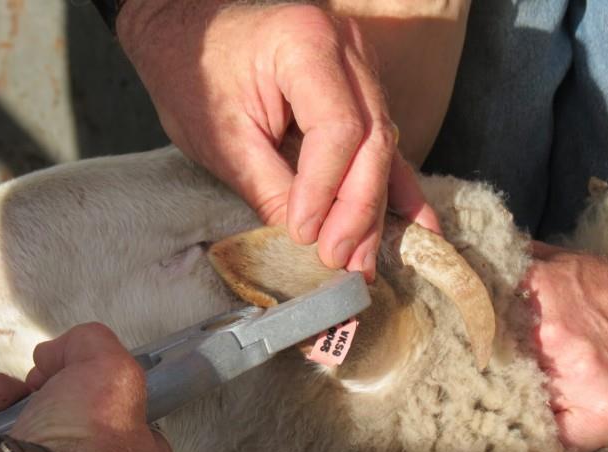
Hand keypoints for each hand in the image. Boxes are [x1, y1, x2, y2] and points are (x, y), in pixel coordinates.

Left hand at [117, 0, 439, 280]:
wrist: (190, 32)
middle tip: (342, 262)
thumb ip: (268, 187)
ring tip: (367, 262)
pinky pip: (383, 144)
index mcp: (305, 42)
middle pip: (372, 141)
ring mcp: (360, 68)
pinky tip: (417, 227)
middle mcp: (346, 48)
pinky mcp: (361, 93)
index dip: (325, 190)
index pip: (337, 129)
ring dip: (374, 210)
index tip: (303, 236)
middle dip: (357, 210)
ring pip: (382, 149)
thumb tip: (306, 244)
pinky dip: (393, 189)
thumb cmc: (194, 75)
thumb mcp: (222, 136)